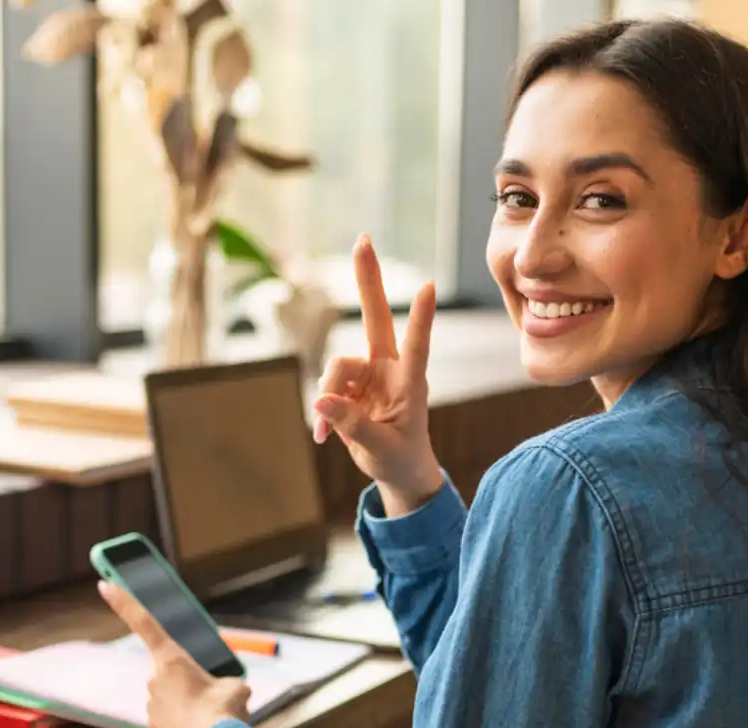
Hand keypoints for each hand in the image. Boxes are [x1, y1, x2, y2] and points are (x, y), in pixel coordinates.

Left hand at [98, 581, 251, 727]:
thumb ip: (226, 682)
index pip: (144, 622)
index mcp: (172, 659)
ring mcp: (151, 705)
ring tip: (209, 717)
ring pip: (170, 695)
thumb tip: (229, 690)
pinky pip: (167, 717)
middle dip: (187, 679)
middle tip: (211, 695)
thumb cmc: (223, 712)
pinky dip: (182, 721)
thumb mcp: (235, 687)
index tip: (104, 584)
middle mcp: (154, 679)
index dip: (123, 601)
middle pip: (169, 670)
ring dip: (187, 702)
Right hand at [314, 235, 442, 514]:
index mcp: (410, 383)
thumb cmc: (399, 458)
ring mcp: (367, 372)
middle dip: (367, 278)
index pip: (417, 346)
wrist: (397, 469)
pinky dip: (321, 412)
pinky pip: (325, 387)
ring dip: (328, 399)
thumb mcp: (378, 448)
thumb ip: (351, 425)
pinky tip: (323, 435)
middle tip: (362, 239)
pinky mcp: (347, 383)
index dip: (421, 318)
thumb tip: (319, 400)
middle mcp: (389, 368)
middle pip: (376, 316)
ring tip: (328, 432)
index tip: (429, 286)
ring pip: (335, 368)